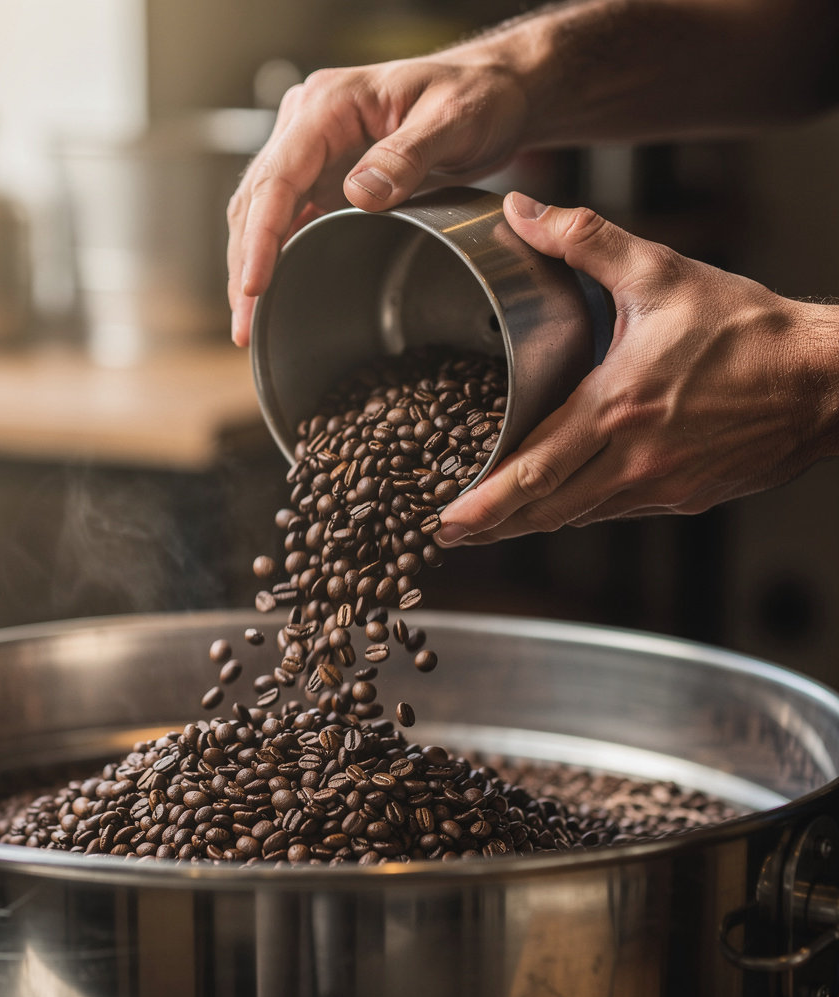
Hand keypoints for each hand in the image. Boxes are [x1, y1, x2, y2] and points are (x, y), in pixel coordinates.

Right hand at [226, 42, 530, 345]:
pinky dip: (276, 257)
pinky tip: (272, 294)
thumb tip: (358, 195)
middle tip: (244, 327)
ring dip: (251, 267)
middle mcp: (310, 125)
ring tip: (248, 324)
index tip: (254, 285)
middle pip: (257, 200)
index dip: (261, 236)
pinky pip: (288, 219)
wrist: (495, 91)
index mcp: (329, 105)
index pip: (279, 177)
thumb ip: (406, 156)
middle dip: (244, 266)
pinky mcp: (326, 176)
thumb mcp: (453, 119)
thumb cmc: (477, 95)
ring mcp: (314, 152)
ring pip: (262, 213)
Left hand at [436, 192, 838, 544]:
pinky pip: (615, 513)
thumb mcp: (660, 272)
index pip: (533, 468)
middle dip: (491, 526)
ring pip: (578, 517)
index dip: (484, 499)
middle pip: (545, 509)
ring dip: (529, 525)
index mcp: (616, 407)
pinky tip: (556, 506)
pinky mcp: (682, 498)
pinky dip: (577, 513)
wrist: (826, 379)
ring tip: (488, 527)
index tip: (445, 516)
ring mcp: (659, 486)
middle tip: (447, 535)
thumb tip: (522, 211)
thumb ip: (583, 240)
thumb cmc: (748, 329)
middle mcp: (633, 458)